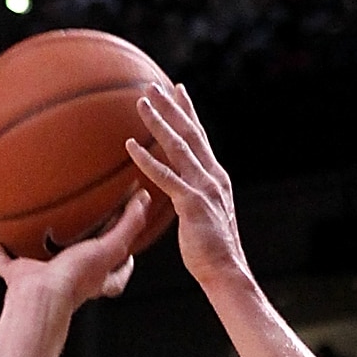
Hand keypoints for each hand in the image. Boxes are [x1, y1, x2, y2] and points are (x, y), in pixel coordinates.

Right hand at [0, 180, 154, 308]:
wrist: (42, 296)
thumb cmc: (77, 278)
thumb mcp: (111, 248)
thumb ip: (128, 225)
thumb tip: (144, 200)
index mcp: (95, 278)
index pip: (118, 273)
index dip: (126, 262)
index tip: (129, 248)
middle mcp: (70, 279)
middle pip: (81, 267)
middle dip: (85, 252)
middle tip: (87, 231)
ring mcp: (43, 278)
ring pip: (43, 263)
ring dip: (40, 250)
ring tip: (39, 229)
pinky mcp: (19, 277)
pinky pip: (6, 262)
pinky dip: (0, 252)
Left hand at [125, 81, 241, 287]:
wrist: (225, 271)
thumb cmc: (211, 252)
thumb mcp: (203, 218)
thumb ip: (192, 199)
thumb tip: (180, 196)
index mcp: (216, 177)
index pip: (200, 138)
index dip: (188, 112)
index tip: (178, 90)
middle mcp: (212, 176)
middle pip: (190, 133)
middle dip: (172, 106)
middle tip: (153, 86)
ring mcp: (204, 188)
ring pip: (178, 147)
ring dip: (159, 122)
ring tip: (141, 103)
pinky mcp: (192, 203)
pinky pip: (166, 177)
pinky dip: (148, 160)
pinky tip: (131, 147)